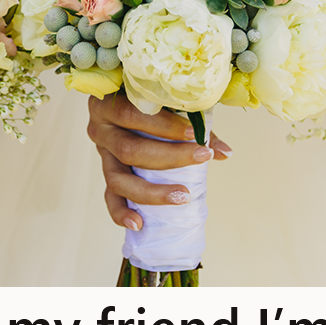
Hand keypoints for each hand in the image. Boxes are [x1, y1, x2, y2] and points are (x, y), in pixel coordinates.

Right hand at [87, 93, 229, 230]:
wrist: (130, 102)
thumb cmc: (153, 101)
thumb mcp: (170, 104)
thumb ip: (195, 125)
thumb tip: (225, 153)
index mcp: (110, 103)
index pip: (132, 114)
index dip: (164, 125)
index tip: (195, 133)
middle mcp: (100, 129)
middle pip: (129, 150)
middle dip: (169, 157)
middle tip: (202, 158)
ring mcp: (102, 154)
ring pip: (117, 179)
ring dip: (151, 192)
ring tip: (182, 197)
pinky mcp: (107, 174)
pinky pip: (110, 197)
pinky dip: (121, 213)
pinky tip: (138, 223)